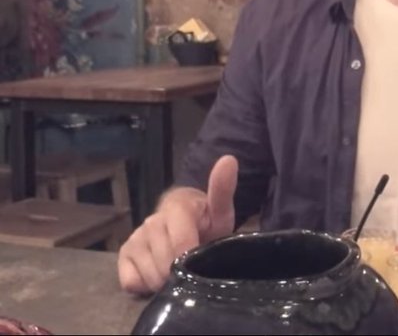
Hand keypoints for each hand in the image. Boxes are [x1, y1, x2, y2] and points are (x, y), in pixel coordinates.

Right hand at [117, 155, 237, 293]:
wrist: (187, 223)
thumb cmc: (206, 220)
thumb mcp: (221, 210)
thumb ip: (223, 189)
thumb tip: (229, 159)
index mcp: (175, 209)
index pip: (180, 243)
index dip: (191, 257)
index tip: (201, 261)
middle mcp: (151, 222)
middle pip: (164, 264)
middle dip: (180, 273)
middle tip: (192, 268)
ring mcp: (135, 238)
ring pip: (149, 276)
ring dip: (165, 281)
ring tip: (177, 269)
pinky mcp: (122, 254)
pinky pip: (131, 282)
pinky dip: (144, 285)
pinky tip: (158, 272)